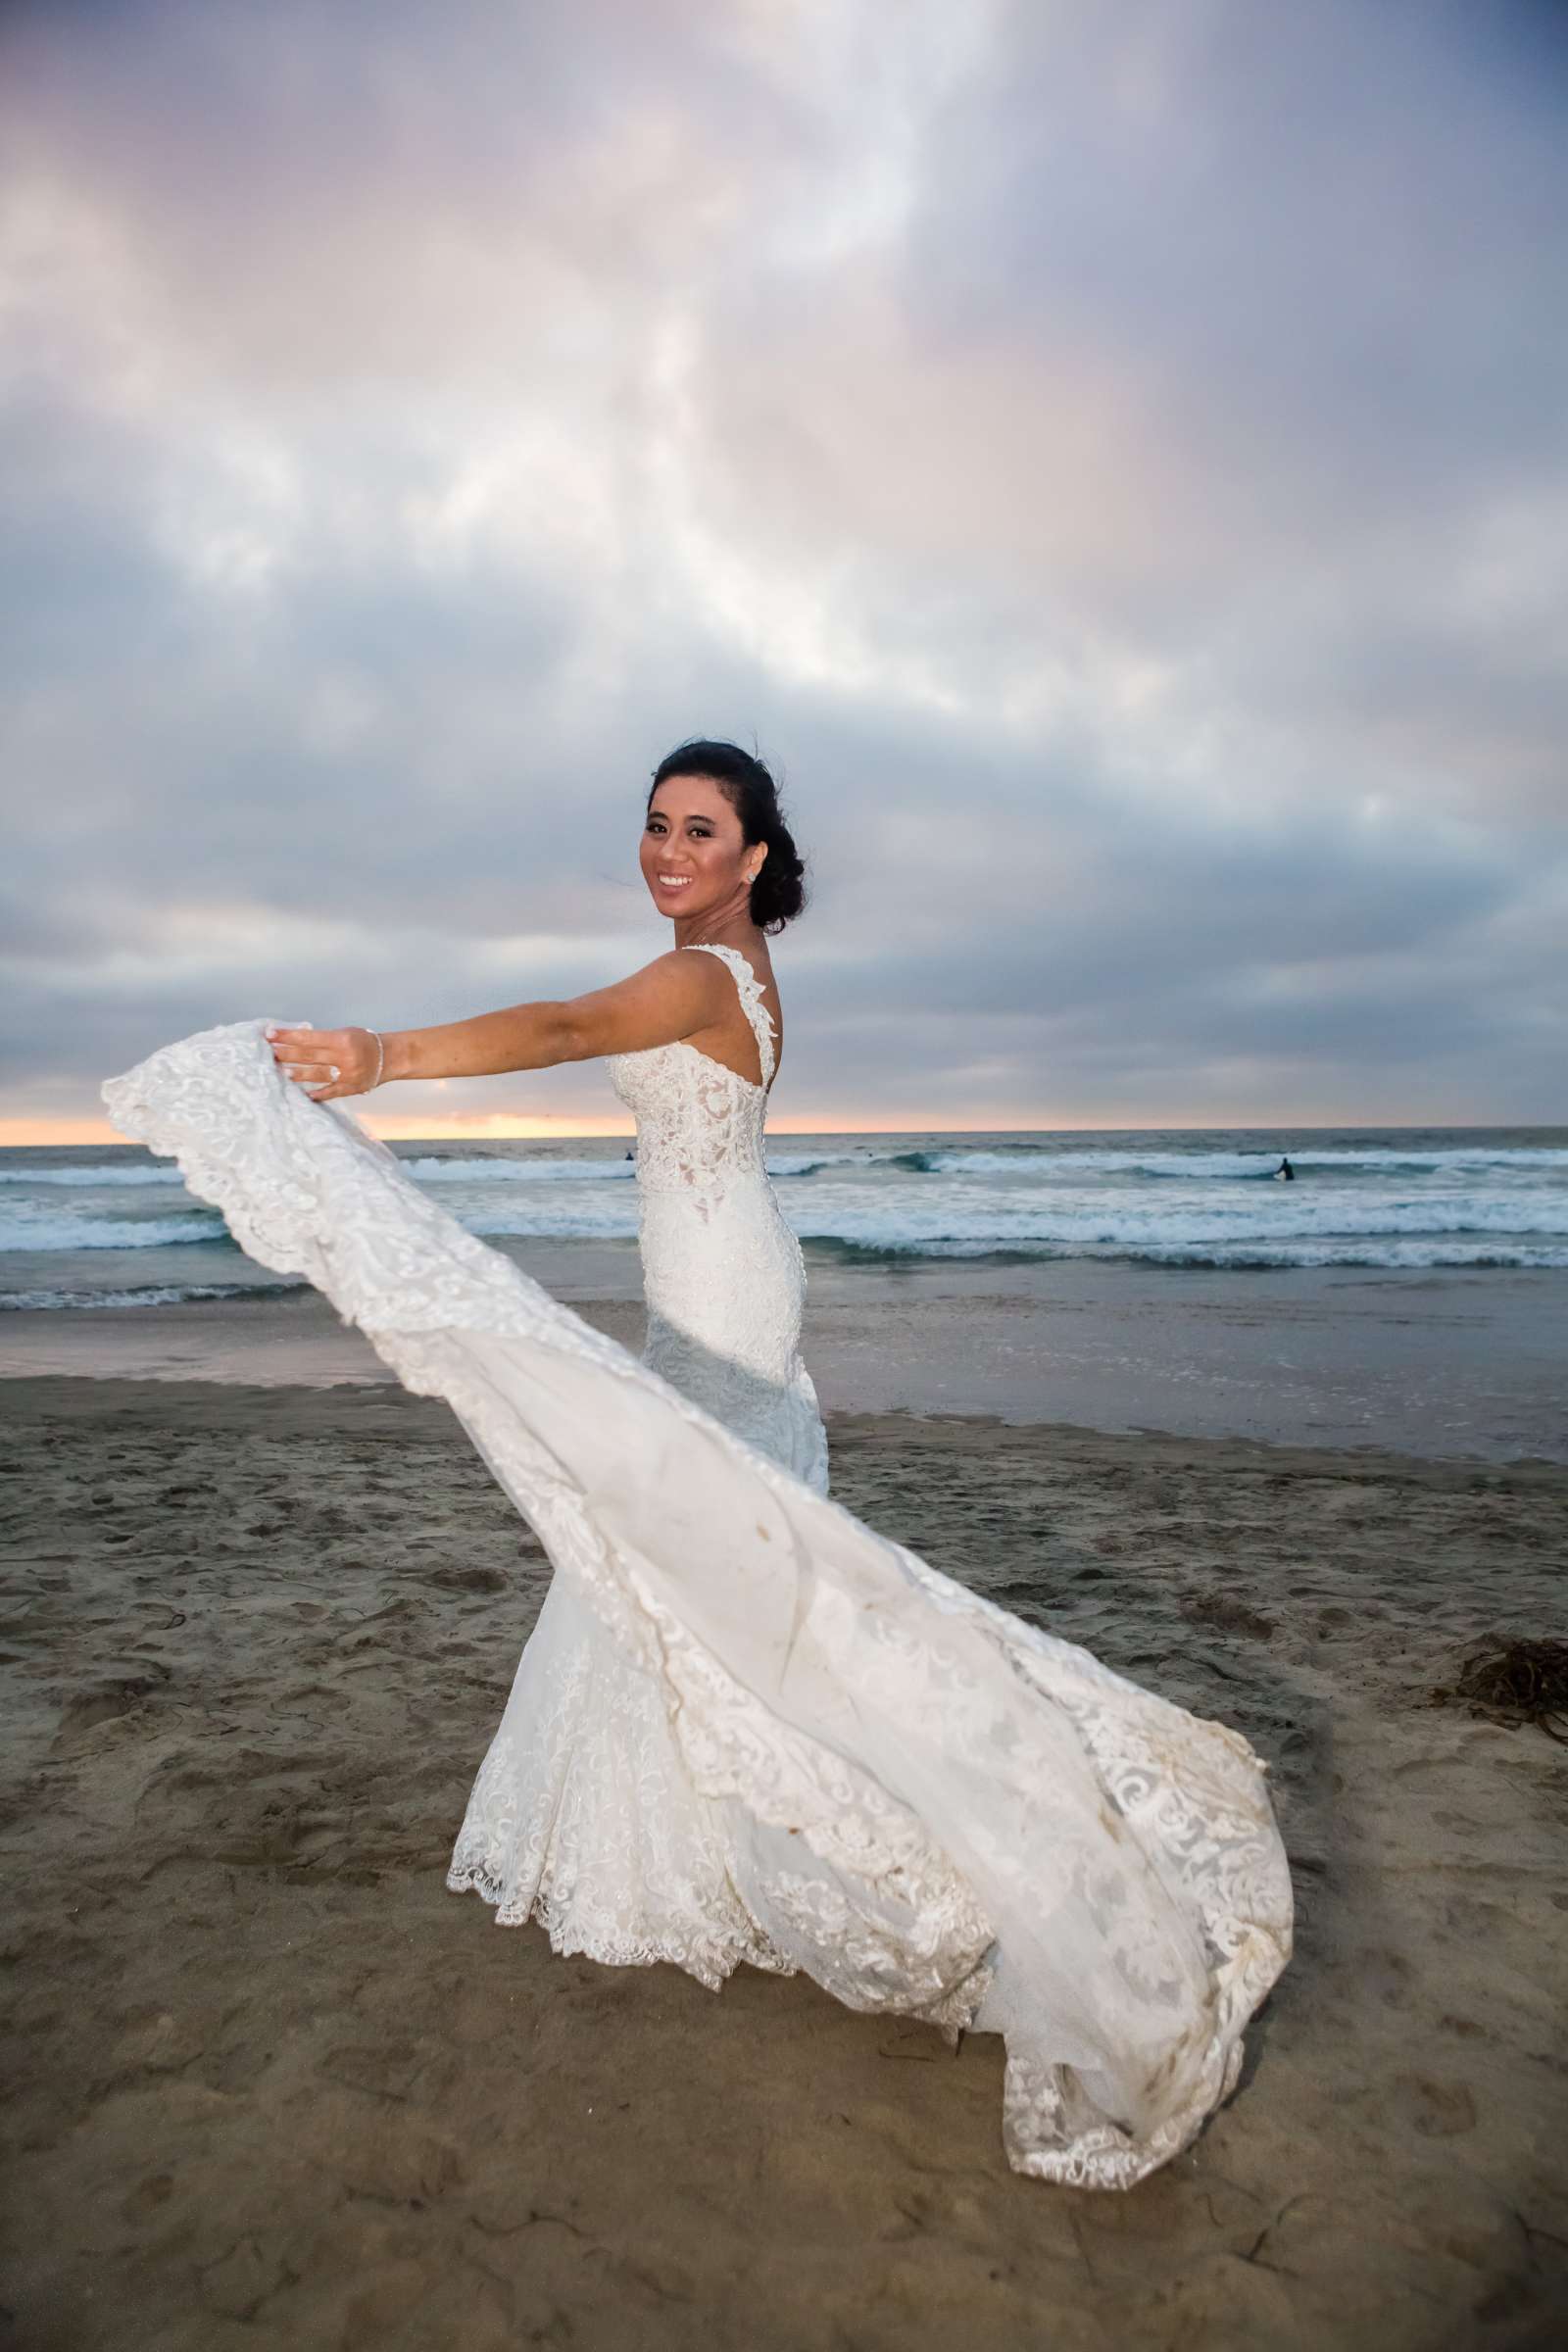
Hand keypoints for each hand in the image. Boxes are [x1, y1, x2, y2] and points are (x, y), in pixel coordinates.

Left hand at [264, 1022, 383, 1101]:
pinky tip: (305, 1094)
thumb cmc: (364, 1042)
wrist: (390, 1056)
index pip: (308, 1037)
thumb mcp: (345, 1033)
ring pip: (317, 1075)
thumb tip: (295, 1042)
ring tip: (282, 1071)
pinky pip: (331, 1092)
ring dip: (298, 1074)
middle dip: (287, 1053)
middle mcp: (344, 1057)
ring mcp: (347, 1075)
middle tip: (270, 1052)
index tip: (270, 1034)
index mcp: (341, 1039)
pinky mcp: (351, 1088)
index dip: (287, 1036)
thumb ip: (323, 1039)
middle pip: (309, 1056)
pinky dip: (318, 1093)